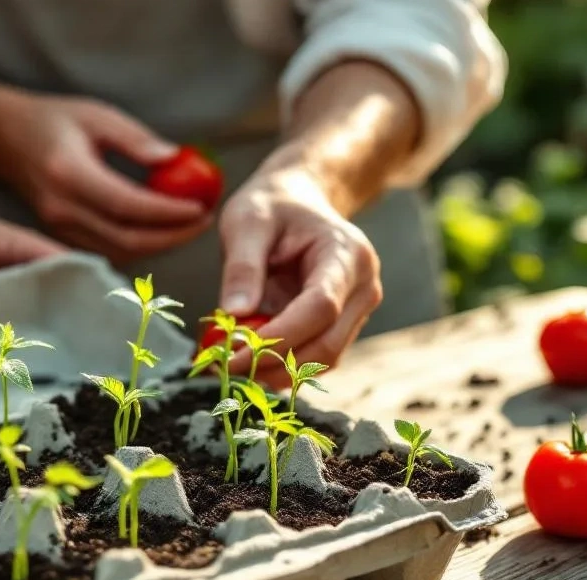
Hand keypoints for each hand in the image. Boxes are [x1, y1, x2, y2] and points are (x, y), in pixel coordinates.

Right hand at [0, 94, 211, 260]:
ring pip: (119, 252)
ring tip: (189, 225)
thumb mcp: (96, 114)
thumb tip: (173, 158)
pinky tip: (163, 230)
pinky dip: (140, 247)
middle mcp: (61, 208)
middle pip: (126, 238)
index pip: (126, 205)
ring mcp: (59, 228)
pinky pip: (108, 251)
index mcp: (68, 173)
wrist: (4, 140)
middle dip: (172, 236)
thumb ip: (135, 139)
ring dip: (159, 245)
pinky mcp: (63, 237)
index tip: (200, 207)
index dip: (167, 212)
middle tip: (203, 220)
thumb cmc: (53, 121)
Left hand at [221, 163, 382, 389]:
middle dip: (275, 363)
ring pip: (323, 359)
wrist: (298, 200)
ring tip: (232, 366)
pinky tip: (249, 361)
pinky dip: (282, 366)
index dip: (279, 338)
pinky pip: (314, 356)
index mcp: (346, 254)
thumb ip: (242, 267)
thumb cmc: (272, 205)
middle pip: (327, 344)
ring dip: (277, 372)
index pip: (321, 308)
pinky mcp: (342, 326)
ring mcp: (357, 310)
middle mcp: (362, 287)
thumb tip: (234, 315)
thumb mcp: (247, 221)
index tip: (235, 354)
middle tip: (224, 368)